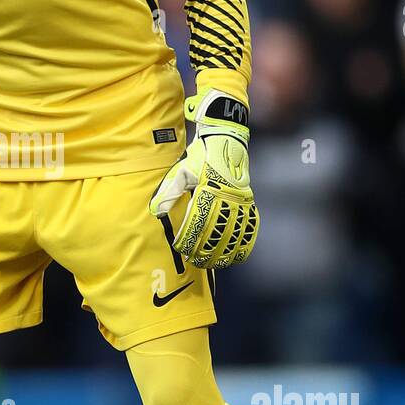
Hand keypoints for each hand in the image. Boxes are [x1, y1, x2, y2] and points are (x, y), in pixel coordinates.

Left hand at [149, 89, 258, 268]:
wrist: (226, 141)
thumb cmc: (200, 157)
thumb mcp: (181, 171)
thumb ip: (168, 192)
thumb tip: (155, 211)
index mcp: (207, 190)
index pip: (197, 222)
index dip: (188, 239)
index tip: (180, 248)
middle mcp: (226, 197)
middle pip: (215, 232)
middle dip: (204, 250)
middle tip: (194, 261)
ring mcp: (241, 201)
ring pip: (233, 234)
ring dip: (223, 252)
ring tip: (212, 263)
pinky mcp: (249, 202)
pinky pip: (249, 227)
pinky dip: (244, 243)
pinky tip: (236, 256)